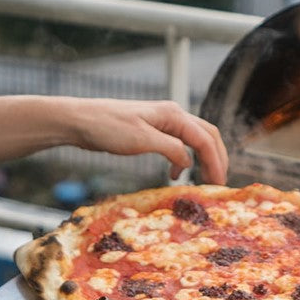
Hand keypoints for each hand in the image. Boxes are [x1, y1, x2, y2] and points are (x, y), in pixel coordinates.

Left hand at [69, 99, 228, 183]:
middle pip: (206, 136)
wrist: (80, 121)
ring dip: (202, 159)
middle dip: (216, 158)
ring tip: (204, 180)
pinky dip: (183, 159)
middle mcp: (172, 115)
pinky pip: (178, 144)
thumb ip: (171, 149)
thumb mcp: (143, 140)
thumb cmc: (108, 127)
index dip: (216, 161)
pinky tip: (175, 174)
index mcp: (174, 115)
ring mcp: (163, 122)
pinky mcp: (152, 131)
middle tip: (219, 183)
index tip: (219, 184)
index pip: (205, 139)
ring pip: (194, 140)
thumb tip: (189, 162)